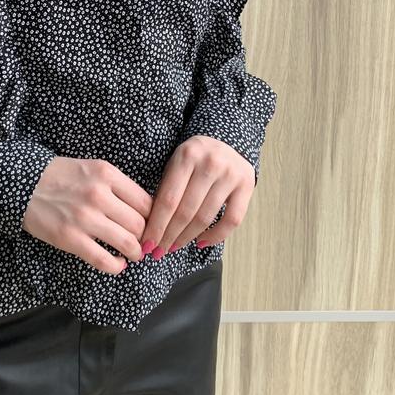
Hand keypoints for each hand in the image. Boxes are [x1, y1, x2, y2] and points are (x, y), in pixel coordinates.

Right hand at [22, 156, 153, 274]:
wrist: (24, 184)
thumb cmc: (60, 176)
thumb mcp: (92, 168)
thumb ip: (116, 185)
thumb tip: (143, 210)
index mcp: (107, 174)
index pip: (145, 202)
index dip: (152, 218)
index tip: (150, 225)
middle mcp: (99, 195)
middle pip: (139, 224)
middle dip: (145, 236)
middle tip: (143, 241)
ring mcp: (85, 218)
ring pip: (127, 243)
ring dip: (135, 252)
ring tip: (134, 254)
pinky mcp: (71, 238)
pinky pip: (104, 260)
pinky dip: (116, 266)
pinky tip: (118, 264)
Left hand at [140, 135, 254, 258]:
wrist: (226, 142)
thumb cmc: (193, 159)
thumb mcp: (175, 164)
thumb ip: (165, 189)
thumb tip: (151, 228)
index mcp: (186, 156)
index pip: (168, 199)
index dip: (157, 226)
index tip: (147, 244)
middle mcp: (210, 164)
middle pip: (186, 211)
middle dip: (169, 236)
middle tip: (158, 252)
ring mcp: (230, 175)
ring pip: (205, 217)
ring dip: (187, 238)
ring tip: (174, 247)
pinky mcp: (247, 185)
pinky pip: (232, 220)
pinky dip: (216, 236)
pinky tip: (200, 243)